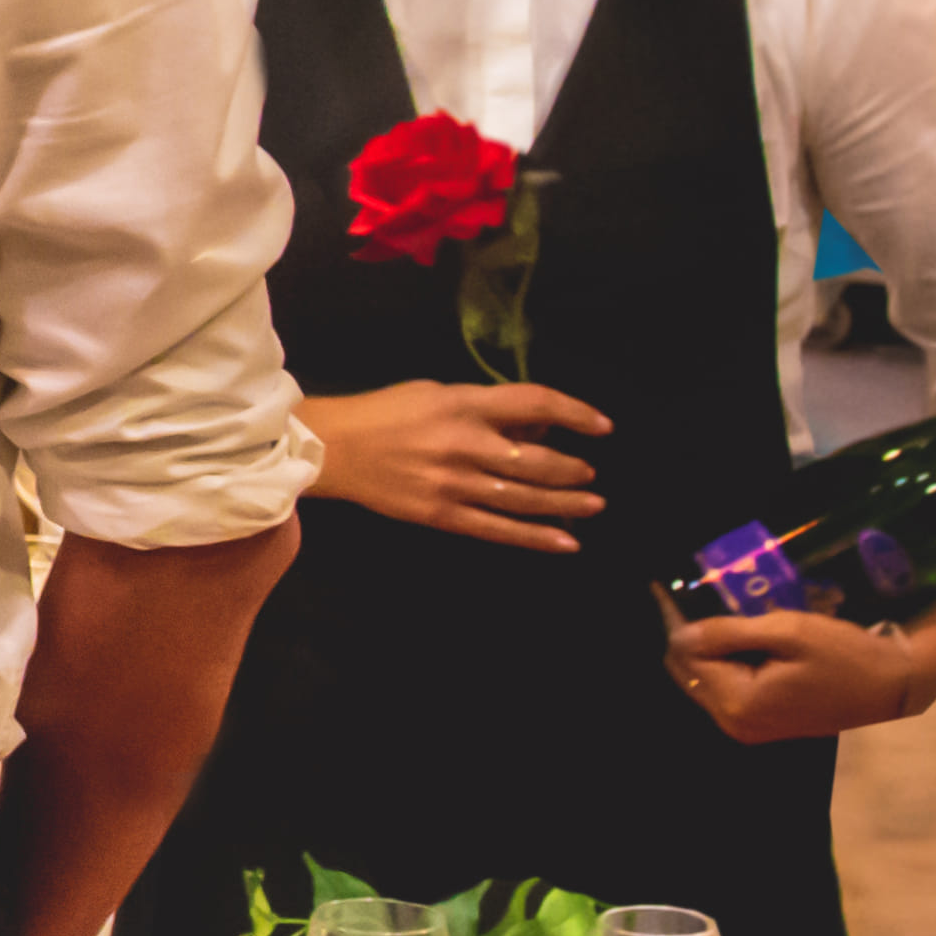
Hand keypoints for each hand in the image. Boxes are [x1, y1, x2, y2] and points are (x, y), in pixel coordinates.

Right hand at [302, 380, 612, 552]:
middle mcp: (464, 444)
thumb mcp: (438, 394)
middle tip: (589, 473)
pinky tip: (566, 542)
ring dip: (566, 503)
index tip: (602, 426)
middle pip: (537, 461)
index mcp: (463, 405)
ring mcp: (453, 484)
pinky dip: (536, 537)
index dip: (575, 413)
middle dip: (573, 469)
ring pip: (524, 498)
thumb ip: (486, 410)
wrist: (333, 448)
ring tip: (593, 504)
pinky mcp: (442, 515)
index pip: (534, 405)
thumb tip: (535, 433)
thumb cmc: (386, 413)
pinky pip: (498, 529)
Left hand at [668, 578, 935, 741]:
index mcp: (739, 705)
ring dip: (711, 648)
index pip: (686, 659)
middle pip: (689, 671)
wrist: (894, 685)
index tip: (674, 590)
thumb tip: (679, 633)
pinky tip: (746, 638)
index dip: (680, 623)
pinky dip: (728, 661)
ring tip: (730, 616)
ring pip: (705, 678)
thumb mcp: (788, 632)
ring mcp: (749, 727)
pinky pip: (726, 685)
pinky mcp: (762, 722)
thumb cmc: (846, 655)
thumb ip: (728, 633)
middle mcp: (736, 724)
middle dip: (694, 637)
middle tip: (707, 599)